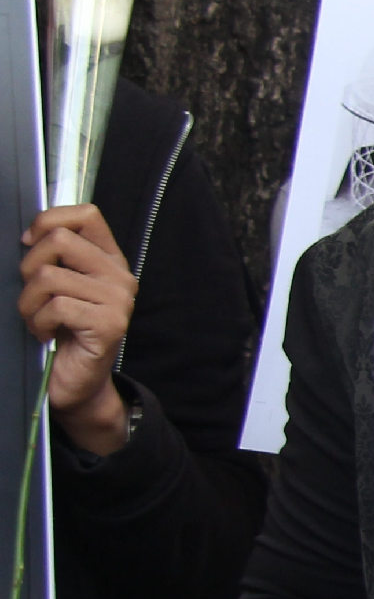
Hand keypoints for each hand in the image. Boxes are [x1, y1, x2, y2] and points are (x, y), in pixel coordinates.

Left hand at [19, 205, 135, 454]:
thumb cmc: (60, 331)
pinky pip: (56, 306)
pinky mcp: (109, 324)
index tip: (30, 246)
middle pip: (59, 240)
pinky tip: (45, 334)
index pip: (85, 214)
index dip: (48, 222)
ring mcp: (118, 301)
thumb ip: (54, 258)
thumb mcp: (57, 286)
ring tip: (36, 320)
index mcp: (108, 260)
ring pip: (49, 277)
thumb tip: (29, 235)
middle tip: (33, 294)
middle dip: (29, 266)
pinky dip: (38, 322)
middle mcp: (119, 276)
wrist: (76, 384)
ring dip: (28, 302)